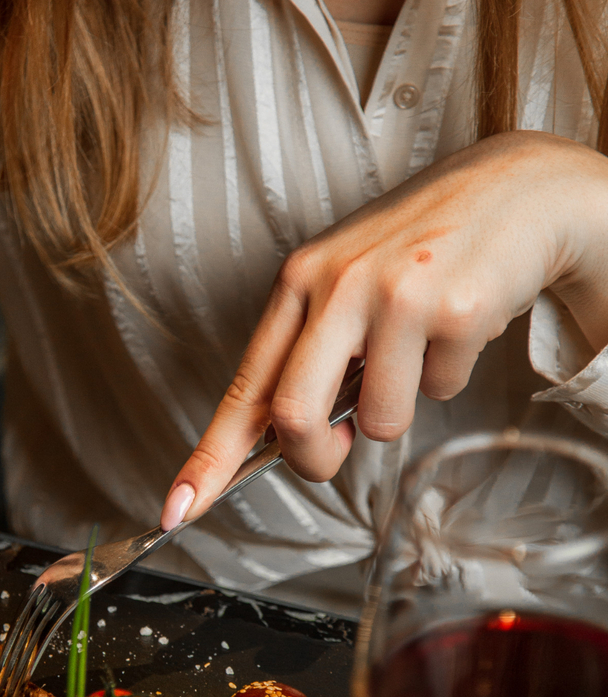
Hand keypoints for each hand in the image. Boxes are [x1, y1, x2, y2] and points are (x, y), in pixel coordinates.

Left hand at [160, 131, 607, 528]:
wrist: (520, 187)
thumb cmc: (420, 248)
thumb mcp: (347, 283)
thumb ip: (310, 354)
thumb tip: (282, 438)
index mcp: (299, 283)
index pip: (244, 388)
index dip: (208, 458)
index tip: (178, 509)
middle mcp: (337, 285)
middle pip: (293, 417)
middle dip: (315, 457)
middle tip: (338, 449)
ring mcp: (395, 294)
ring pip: (380, 421)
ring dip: (402, 409)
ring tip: (419, 351)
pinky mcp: (454, 309)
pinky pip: (440, 393)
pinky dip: (450, 377)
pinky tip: (458, 326)